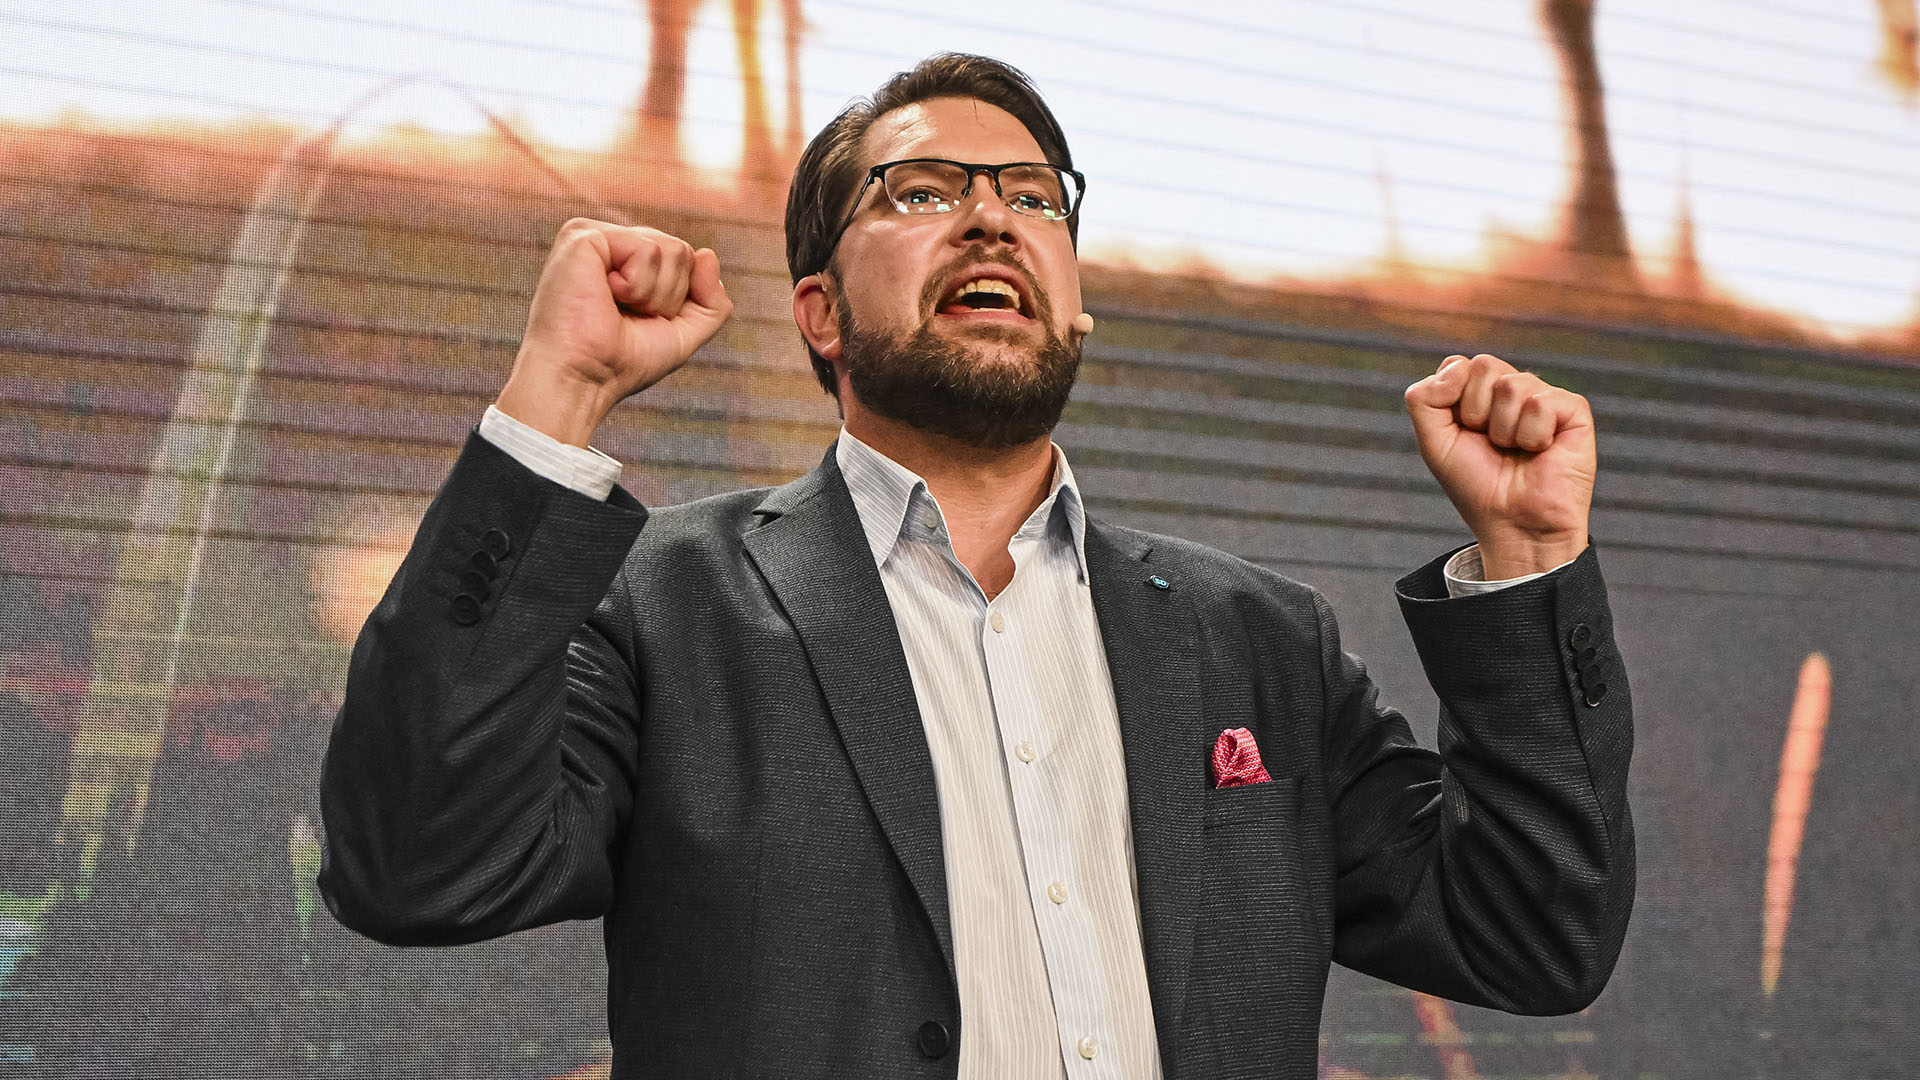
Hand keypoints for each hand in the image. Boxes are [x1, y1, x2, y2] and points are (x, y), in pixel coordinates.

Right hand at [496, 219, 732, 446]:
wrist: (583, 380)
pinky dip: (636, 285)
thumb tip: (707, 254)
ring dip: (652, 294)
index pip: (684, 261)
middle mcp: (611, 243)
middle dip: (668, 297)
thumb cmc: (622, 363)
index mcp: (626, 261)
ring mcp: (595, 235)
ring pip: (671, 249)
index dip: (678, 300)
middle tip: (626, 316)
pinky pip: (648, 249)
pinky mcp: (584, 235)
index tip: (639, 322)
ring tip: (613, 306)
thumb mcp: (683, 334)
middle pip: (682, 252)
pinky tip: (603, 293)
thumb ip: (711, 300)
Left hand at [1404, 353, 1594, 578]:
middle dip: (1476, 412)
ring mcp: (1544, 397)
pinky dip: (1532, 434)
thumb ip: (1424, 399)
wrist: (1514, 524)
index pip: (1458, 364)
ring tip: (1516, 451)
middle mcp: (1513, 389)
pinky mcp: (1574, 411)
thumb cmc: (1477, 486)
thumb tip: (1458, 365)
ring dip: (1504, 430)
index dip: (1452, 400)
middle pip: (1484, 365)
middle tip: (1491, 444)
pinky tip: (1541, 451)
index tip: (1462, 432)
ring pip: (1512, 385)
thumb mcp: (1434, 442)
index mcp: (1480, 393)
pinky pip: (1542, 402)